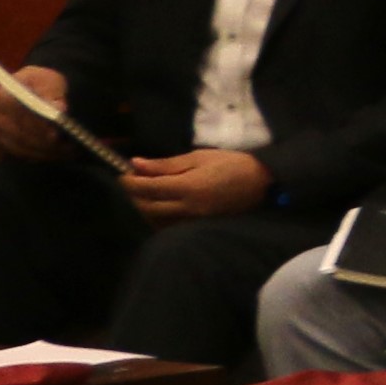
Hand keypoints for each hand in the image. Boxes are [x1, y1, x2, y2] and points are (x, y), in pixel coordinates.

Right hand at [0, 68, 66, 161]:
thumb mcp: (50, 80)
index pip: (19, 114)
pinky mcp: (1, 143)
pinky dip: (39, 156)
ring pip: (20, 147)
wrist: (31, 90)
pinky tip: (58, 155)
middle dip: (44, 143)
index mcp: (3, 96)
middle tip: (67, 148)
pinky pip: (21, 154)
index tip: (56, 133)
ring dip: (44, 152)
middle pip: (19, 134)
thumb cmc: (42, 84)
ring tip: (67, 153)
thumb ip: (54, 92)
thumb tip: (60, 109)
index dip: (37, 125)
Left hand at [124, 148, 270, 222]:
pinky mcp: (197, 227)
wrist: (262, 183)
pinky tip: (160, 206)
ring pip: (155, 219)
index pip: (147, 188)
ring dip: (144, 207)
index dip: (130, 182)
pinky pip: (168, 226)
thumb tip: (136, 164)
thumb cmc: (231, 164)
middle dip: (134, 195)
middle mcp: (187, 208)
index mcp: (188, 187)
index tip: (123, 174)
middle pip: (147, 207)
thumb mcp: (199, 157)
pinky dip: (157, 217)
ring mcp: (192, 221)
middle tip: (134, 182)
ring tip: (147, 193)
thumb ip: (166, 164)